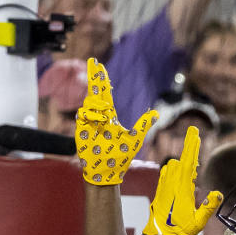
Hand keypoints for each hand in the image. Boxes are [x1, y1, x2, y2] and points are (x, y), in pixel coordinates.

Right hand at [75, 59, 155, 184]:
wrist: (107, 173)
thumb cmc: (120, 158)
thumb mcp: (134, 140)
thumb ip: (143, 125)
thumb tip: (155, 113)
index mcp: (109, 117)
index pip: (105, 93)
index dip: (102, 79)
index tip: (99, 65)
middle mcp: (98, 117)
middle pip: (95, 92)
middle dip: (94, 77)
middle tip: (93, 62)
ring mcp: (88, 123)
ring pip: (90, 102)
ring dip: (98, 104)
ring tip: (106, 115)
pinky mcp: (80, 130)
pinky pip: (82, 114)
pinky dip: (92, 114)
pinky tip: (100, 120)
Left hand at [143, 127, 221, 234]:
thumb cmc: (179, 231)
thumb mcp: (198, 222)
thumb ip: (209, 207)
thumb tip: (218, 194)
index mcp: (181, 188)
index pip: (188, 162)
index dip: (191, 147)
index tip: (194, 133)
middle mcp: (171, 184)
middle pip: (181, 160)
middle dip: (189, 147)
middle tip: (194, 134)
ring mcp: (164, 186)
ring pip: (172, 166)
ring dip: (183, 161)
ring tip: (193, 162)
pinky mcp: (160, 191)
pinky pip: (167, 173)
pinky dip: (176, 169)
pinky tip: (182, 174)